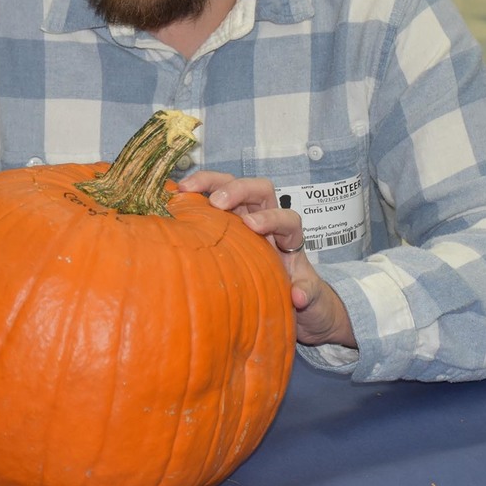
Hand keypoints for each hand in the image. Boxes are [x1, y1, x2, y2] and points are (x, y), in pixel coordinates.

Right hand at [179, 171, 356, 348]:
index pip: (287, 218)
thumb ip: (308, 294)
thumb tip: (298, 295)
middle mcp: (267, 222)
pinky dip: (193, 197)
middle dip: (239, 190)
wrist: (292, 302)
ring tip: (184, 189)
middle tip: (217, 202)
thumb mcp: (312, 301)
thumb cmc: (302, 296)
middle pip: (259, 190)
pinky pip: (209, 205)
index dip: (271, 217)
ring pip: (231, 188)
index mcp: (290, 237)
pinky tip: (173, 199)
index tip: (252, 226)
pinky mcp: (223, 227)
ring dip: (210, 183)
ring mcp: (243, 222)